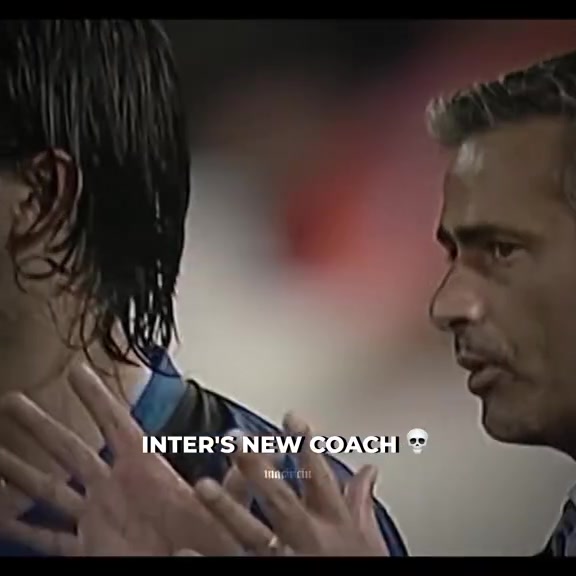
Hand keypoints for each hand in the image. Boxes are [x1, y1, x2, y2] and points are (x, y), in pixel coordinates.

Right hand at [0, 364, 244, 555]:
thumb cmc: (206, 544)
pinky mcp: (85, 548)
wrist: (188, 570)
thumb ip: (233, 478)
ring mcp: (95, 517)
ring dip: (19, 469)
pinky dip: (19, 526)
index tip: (76, 370)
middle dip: (40, 425)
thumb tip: (253, 447)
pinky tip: (0, 509)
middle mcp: (113, 488)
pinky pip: (44, 536)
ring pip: (47, 487)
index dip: (95, 397)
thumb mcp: (220, 506)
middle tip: (13, 401)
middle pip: (68, 448)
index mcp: (143, 471)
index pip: (114, 423)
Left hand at [194, 413, 389, 555]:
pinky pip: (235, 566)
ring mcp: (285, 561)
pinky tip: (184, 550)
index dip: (305, 445)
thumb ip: (361, 501)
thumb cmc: (357, 569)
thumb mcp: (368, 537)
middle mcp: (308, 539)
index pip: (320, 477)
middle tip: (237, 441)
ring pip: (251, 533)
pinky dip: (206, 560)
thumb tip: (369, 470)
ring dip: (226, 509)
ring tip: (202, 485)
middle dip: (259, 469)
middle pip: (280, 499)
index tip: (290, 418)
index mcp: (335, 523)